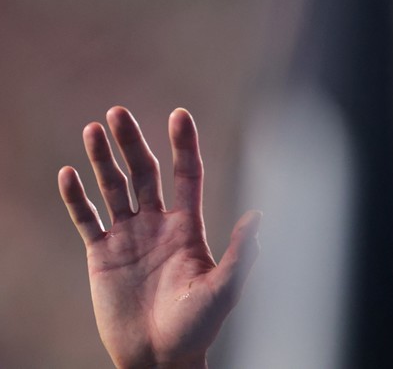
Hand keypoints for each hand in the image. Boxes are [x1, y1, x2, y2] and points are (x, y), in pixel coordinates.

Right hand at [58, 107, 259, 368]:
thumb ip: (241, 254)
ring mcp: (129, 237)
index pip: (186, 175)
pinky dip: (76, 198)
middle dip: (133, 142)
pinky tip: (69, 173)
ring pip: (113, 188)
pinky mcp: (102, 255)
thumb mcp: (225, 290)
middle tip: (118, 112)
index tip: (179, 114)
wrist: (160, 357)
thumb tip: (259, 216)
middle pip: (144, 172)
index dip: (183, 145)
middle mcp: (158, 224)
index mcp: (188, 226)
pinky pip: (87, 219)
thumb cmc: (198, 326)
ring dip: (102, 159)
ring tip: (92, 129)